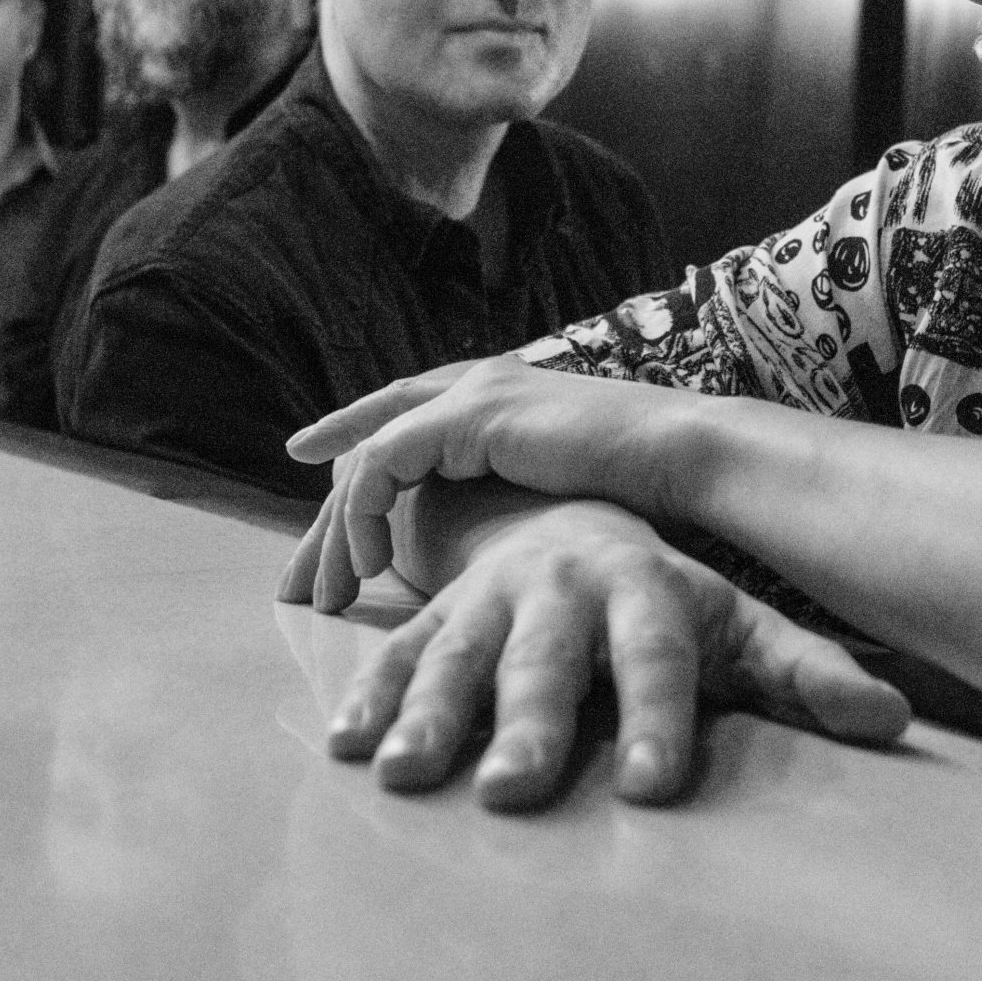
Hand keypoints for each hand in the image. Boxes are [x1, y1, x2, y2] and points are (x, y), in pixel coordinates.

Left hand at [283, 357, 705, 606]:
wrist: (683, 455)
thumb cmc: (647, 486)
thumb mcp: (566, 495)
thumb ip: (522, 506)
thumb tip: (506, 557)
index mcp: (500, 398)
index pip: (405, 423)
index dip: (356, 456)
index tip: (320, 503)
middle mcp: (475, 386)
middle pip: (370, 443)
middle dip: (328, 518)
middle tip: (298, 580)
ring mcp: (469, 394)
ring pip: (366, 459)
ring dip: (339, 533)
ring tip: (327, 594)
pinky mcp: (467, 416)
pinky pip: (383, 464)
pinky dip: (366, 517)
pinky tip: (370, 567)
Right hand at [320, 500, 908, 810]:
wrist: (573, 518)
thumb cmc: (667, 603)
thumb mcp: (740, 630)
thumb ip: (809, 674)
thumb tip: (896, 719)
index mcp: (643, 592)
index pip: (659, 660)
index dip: (659, 721)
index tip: (657, 788)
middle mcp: (561, 591)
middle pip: (548, 663)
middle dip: (531, 724)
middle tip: (514, 789)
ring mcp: (492, 600)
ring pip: (457, 655)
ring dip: (430, 713)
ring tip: (406, 774)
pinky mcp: (439, 615)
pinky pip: (398, 652)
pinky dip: (369, 696)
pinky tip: (348, 746)